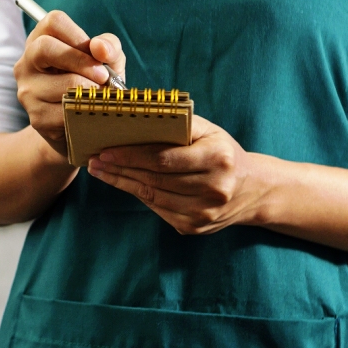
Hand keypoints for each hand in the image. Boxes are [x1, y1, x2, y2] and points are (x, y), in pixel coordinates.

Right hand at [13, 10, 126, 155]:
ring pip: (61, 84)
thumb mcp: (105, 61)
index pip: (53, 22)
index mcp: (40, 41)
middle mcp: (26, 64)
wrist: (80, 126)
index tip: (96, 53)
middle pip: (45, 47)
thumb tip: (100, 48)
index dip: (78, 35)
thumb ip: (108, 47)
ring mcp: (28, 91)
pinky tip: (91, 110)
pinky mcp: (37, 118)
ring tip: (102, 95)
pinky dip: (86, 110)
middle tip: (103, 76)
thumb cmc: (92, 84)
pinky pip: (66, 111)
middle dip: (81, 61)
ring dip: (90, 90)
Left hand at [87, 115, 264, 233]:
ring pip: (153, 197)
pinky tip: (123, 183)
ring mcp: (204, 213)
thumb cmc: (222, 151)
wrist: (252, 189)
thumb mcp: (209, 131)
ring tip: (102, 171)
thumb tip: (134, 120)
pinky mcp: (194, 228)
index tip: (105, 151)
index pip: (164, 158)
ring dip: (123, 183)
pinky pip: (158, 210)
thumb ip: (177, 124)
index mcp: (218, 158)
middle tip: (95, 161)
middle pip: (155, 179)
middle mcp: (214, 188)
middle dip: (120, 169)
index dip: (131, 156)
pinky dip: (138, 195)